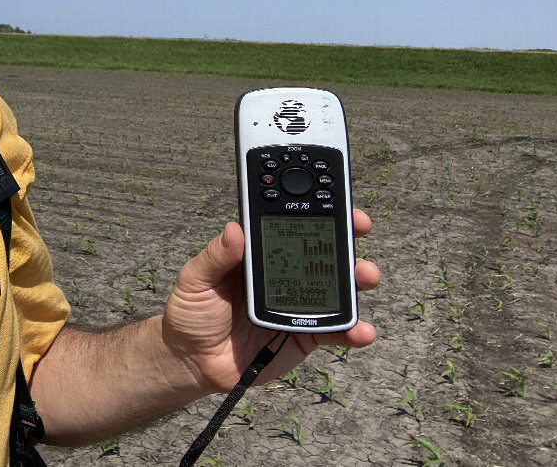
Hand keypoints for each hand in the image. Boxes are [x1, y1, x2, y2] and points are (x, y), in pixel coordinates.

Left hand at [159, 210, 379, 393]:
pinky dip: (352, 330)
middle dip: (346, 235)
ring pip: (336, 286)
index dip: (311, 208)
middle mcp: (284, 273)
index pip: (289, 224)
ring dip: (357, 278)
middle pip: (321, 249)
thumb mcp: (195, 279)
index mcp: (258, 253)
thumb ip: (214, 257)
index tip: (331, 196)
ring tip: (365, 275)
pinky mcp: (304, 334)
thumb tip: (234, 229)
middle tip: (359, 227)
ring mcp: (298, 302)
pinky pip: (334, 330)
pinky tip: (362, 330)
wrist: (194, 360)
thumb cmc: (191, 312)